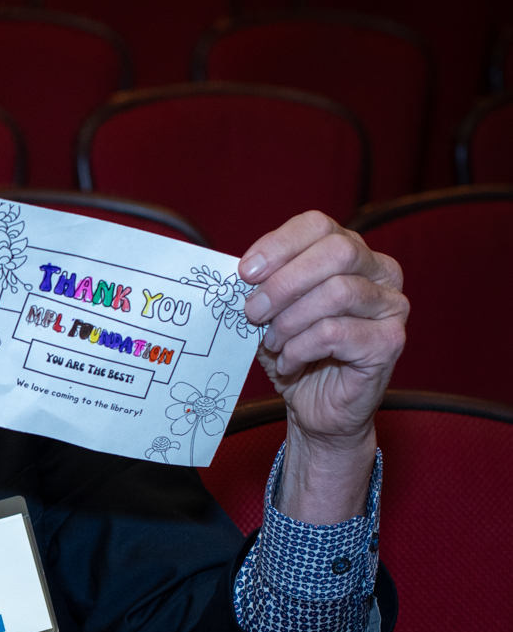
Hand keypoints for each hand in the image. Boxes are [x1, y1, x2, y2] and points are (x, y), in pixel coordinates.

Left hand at [240, 213, 406, 520]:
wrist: (315, 406)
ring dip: (290, 321)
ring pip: (336, 292)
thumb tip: (239, 271)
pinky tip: (290, 362)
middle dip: (284, 282)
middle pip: (336, 251)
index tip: (245, 273)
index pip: (318, 225)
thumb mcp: (270, 310)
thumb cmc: (295, 351)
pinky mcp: (390, 341)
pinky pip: (336, 332)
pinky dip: (301, 349)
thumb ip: (262, 284)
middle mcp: (381, 272)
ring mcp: (392, 306)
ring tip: (273, 343)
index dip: (278, 245)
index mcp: (352, 252)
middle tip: (253, 312)